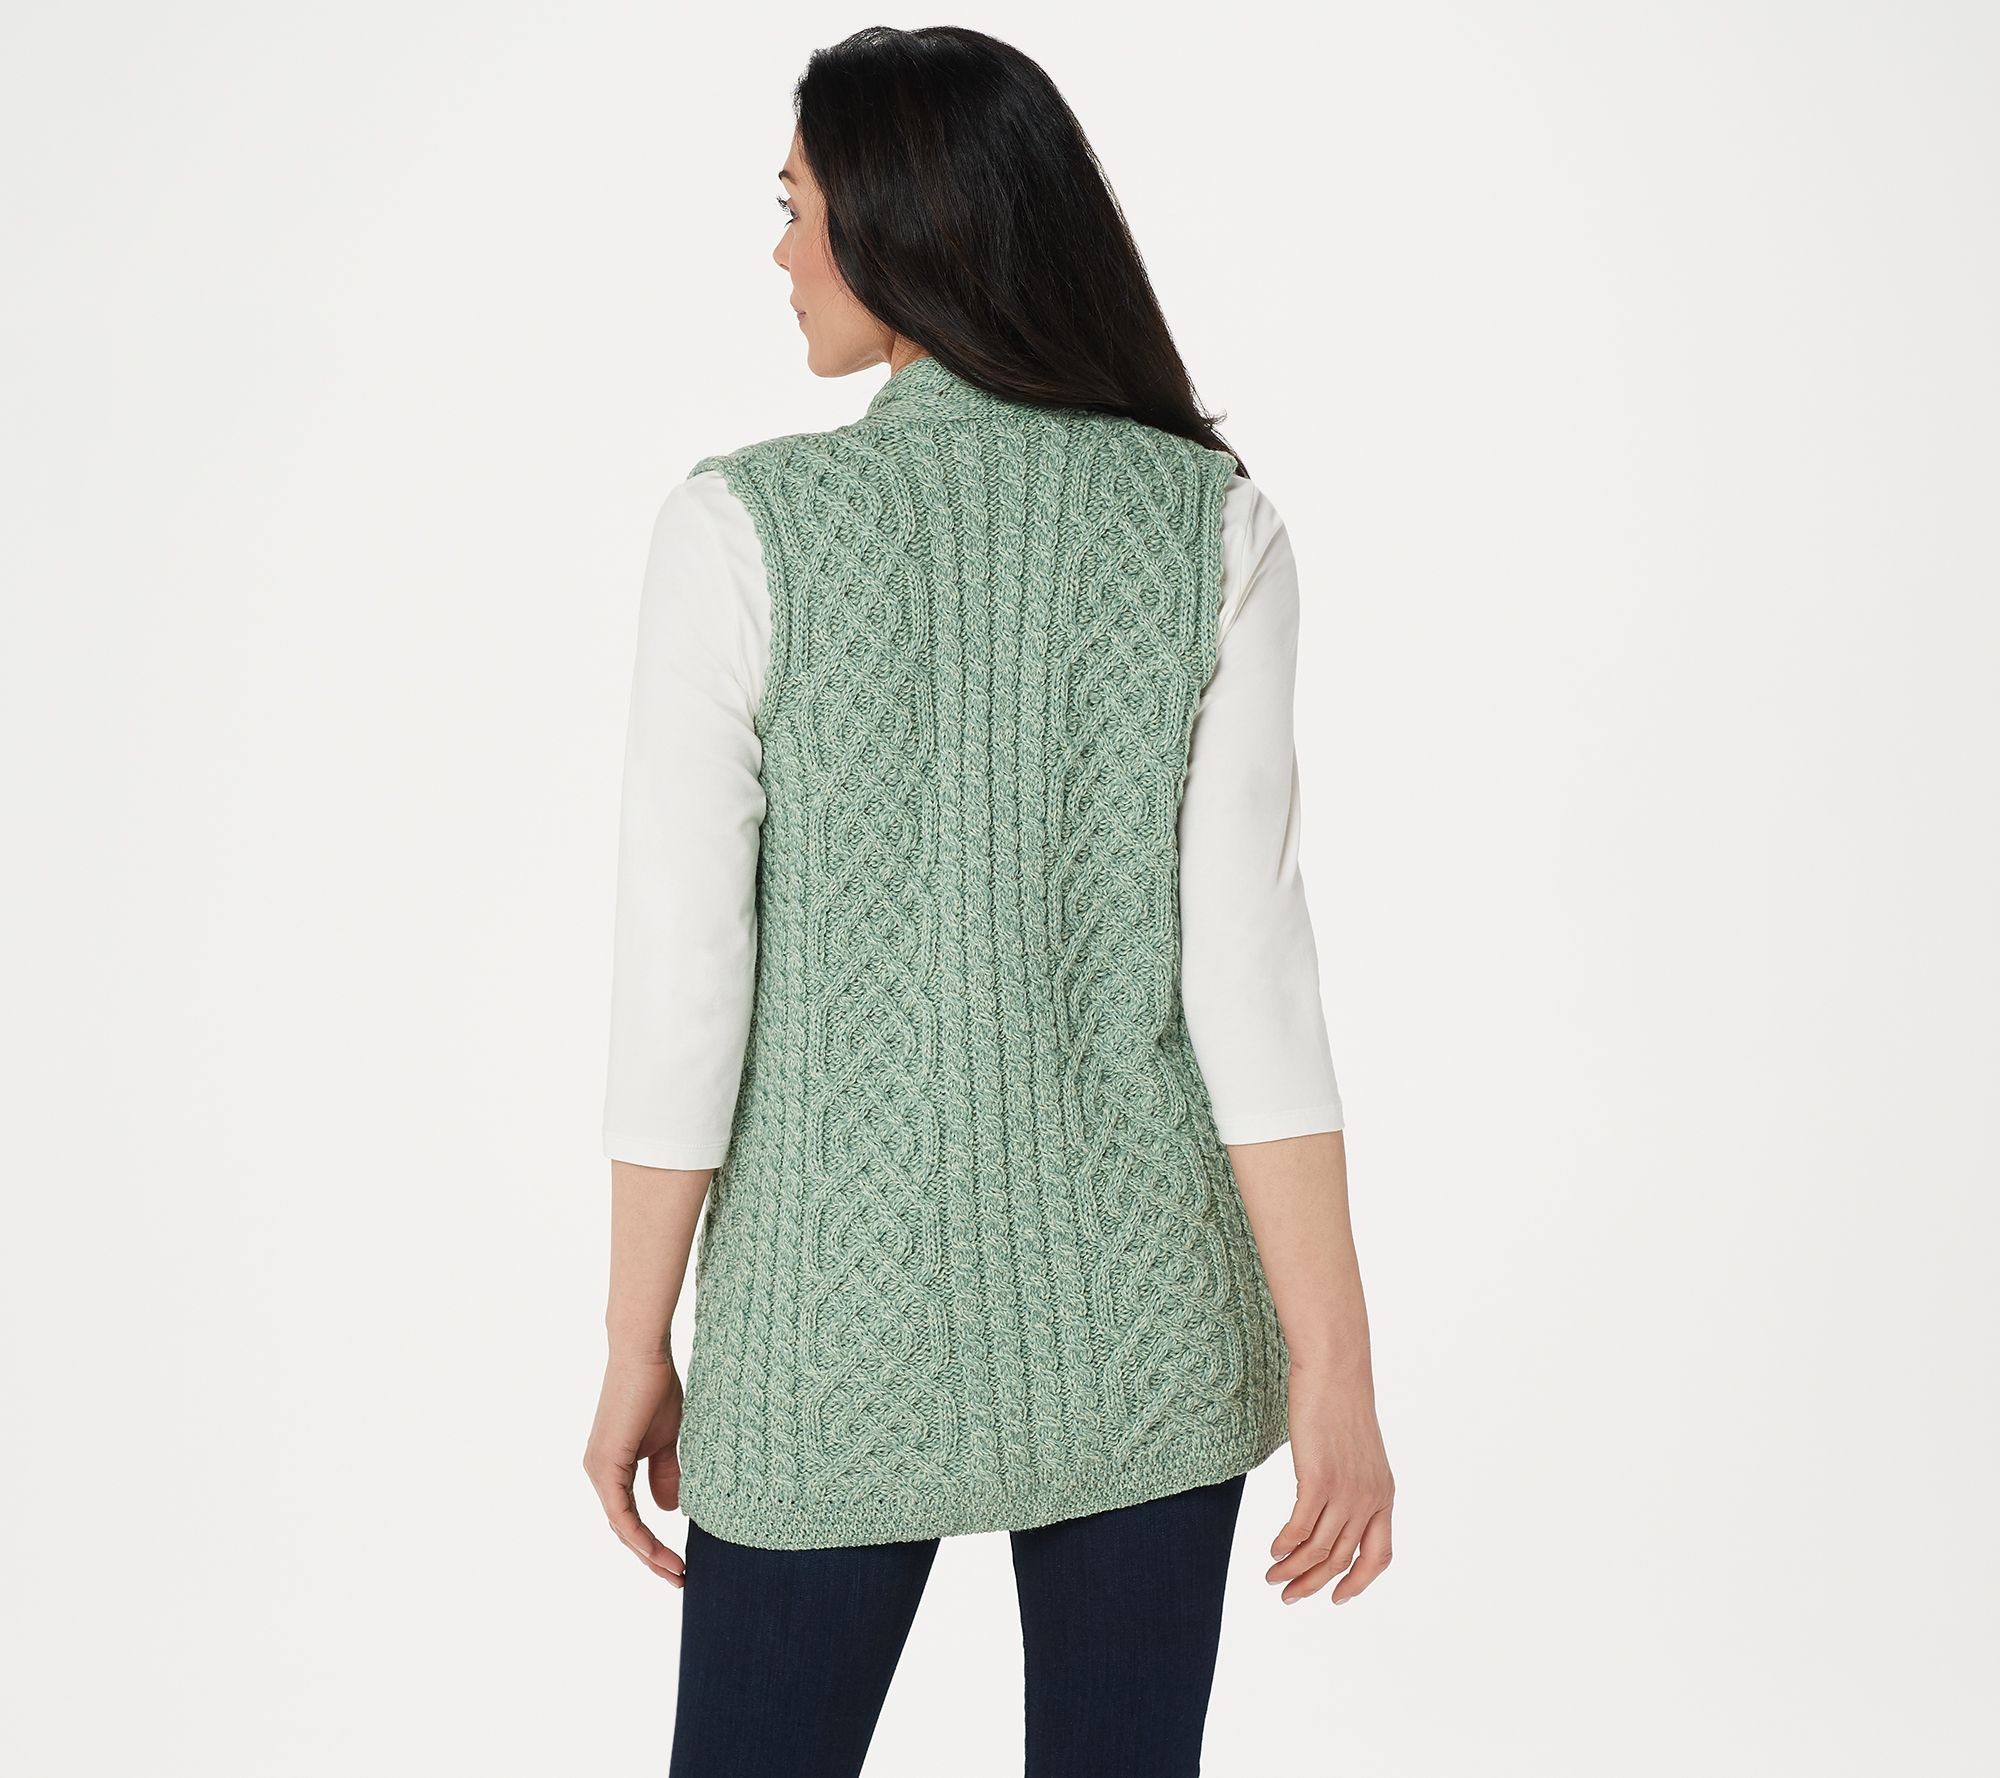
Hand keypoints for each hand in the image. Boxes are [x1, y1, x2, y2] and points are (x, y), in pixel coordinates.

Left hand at [582, 1352, 687, 1584]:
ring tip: (675, 1572)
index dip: (652, 1544)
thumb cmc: (656, 1389)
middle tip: (677, 1578)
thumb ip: (666, 1474)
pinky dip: (638, 1534)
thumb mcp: (668, 1441)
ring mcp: (599, 1470)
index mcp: (612, 1468)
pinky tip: (656, 1550)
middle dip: (650, 1558)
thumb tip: (669, 1510)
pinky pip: (619, 1512)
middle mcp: (599, 1473)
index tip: (678, 1563)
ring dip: (647, 1553)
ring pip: (620, 1526)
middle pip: (622, 1529)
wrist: (644, 1356)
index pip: (629, 1518)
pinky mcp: (604, 1465)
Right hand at [1266, 1360, 1394, 1604]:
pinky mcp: (1319, 1479)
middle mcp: (1369, 1500)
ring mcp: (1345, 1491)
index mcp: (1384, 1496)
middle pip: (1341, 1560)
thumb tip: (1336, 1504)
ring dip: (1293, 1570)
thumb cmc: (1341, 1403)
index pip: (1378, 1556)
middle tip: (1289, 1596)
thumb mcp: (1359, 1453)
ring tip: (1272, 1577)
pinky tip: (1272, 1549)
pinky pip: (1300, 1528)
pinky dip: (1285, 1545)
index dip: (1358, 1583)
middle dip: (1313, 1584)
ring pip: (1318, 1550)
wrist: (1336, 1370)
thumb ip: (1355, 1483)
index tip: (1337, 1597)